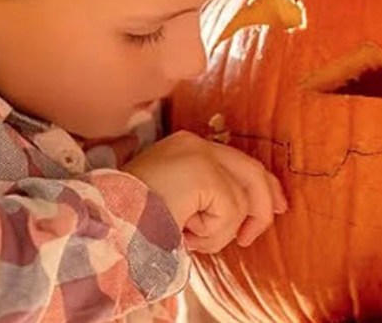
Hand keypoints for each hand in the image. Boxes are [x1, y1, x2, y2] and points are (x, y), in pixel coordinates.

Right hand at [122, 131, 287, 252]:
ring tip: (189, 238)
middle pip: (251, 170)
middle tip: (253, 235)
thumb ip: (205, 198)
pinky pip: (230, 212)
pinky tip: (185, 234)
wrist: (106, 222)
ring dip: (218, 233)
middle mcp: (194, 143)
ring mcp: (199, 154)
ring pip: (240, 200)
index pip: (237, 161)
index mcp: (185, 146)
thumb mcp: (174, 203)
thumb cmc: (133, 219)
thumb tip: (243, 213)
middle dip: (264, 204)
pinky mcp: (203, 172)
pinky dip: (212, 234)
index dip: (262, 185)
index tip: (275, 208)